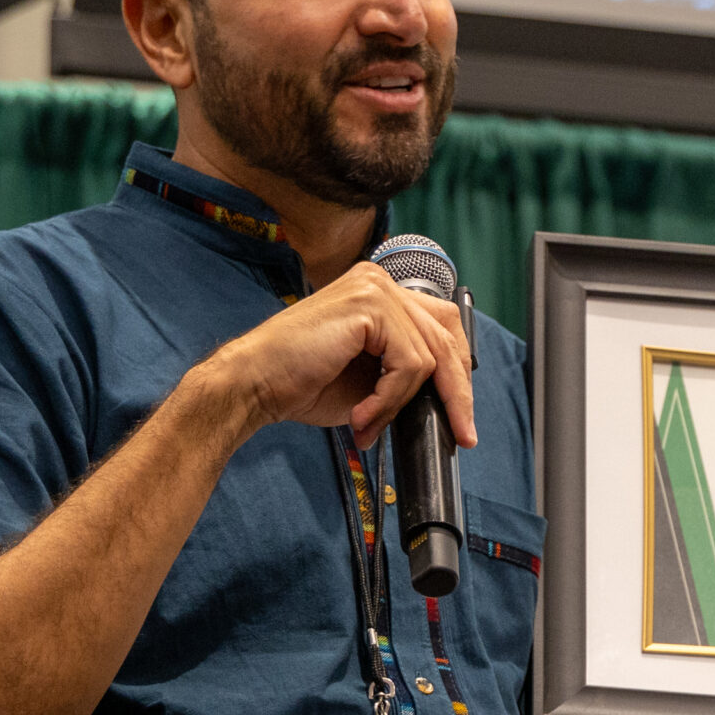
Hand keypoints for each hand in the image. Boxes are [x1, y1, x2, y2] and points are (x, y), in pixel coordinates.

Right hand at [200, 262, 476, 449]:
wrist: (254, 385)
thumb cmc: (301, 383)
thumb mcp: (369, 381)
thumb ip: (405, 377)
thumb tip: (448, 401)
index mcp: (379, 293)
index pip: (442, 326)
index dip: (456, 372)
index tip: (461, 415)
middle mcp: (379, 281)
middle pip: (446, 336)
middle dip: (455, 392)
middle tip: (460, 433)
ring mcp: (374, 288)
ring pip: (428, 356)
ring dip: (400, 403)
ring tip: (369, 424)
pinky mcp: (368, 305)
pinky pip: (408, 364)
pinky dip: (389, 399)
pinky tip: (361, 416)